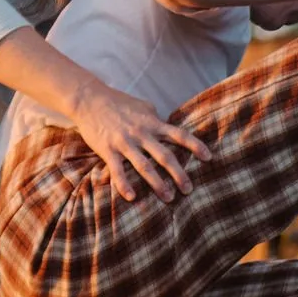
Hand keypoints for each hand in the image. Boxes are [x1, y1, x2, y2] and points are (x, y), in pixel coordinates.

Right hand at [73, 82, 211, 203]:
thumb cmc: (117, 102)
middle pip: (164, 155)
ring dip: (157, 183)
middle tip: (188, 189)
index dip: (194, 145)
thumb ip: (156, 118)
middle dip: (178, 174)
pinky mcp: (108, 150)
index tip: (208, 157)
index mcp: (151, 123)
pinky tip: (131, 197)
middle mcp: (141, 133)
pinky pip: (117, 170)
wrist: (89, 99)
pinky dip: (124, 184)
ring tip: (168, 197)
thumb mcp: (142, 105)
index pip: (178, 134)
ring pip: (144, 166)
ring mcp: (124, 142)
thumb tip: (168, 125)